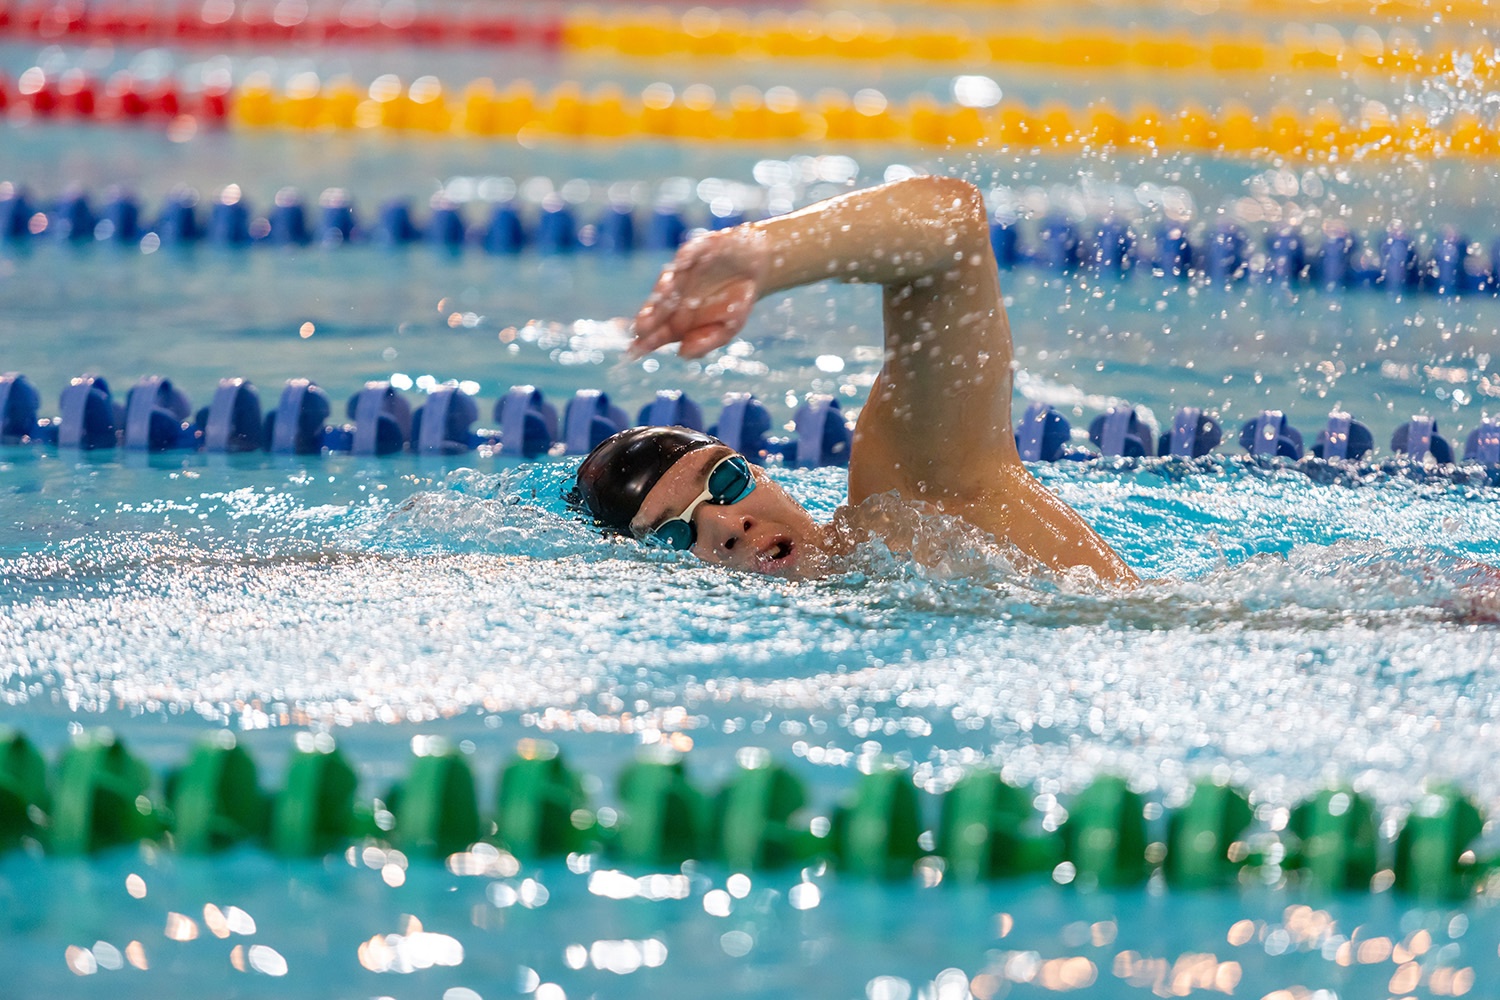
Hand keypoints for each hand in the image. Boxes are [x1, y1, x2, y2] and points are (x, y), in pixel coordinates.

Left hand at [630, 226, 767, 359]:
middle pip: (659, 307)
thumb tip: (682, 353)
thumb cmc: (736, 302)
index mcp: (677, 317)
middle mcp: (675, 294)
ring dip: (664, 289)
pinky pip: (691, 253)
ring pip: (671, 279)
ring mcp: (684, 271)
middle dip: (650, 317)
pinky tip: (683, 264)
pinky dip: (687, 257)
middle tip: (641, 329)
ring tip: (661, 299)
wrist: (753, 268)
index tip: (636, 352)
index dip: (647, 341)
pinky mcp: (697, 249)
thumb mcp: (728, 329)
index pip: (658, 330)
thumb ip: (706, 342)